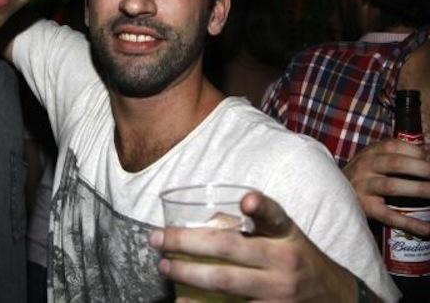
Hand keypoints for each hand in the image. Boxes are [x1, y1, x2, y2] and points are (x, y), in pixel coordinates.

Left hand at [149, 191, 358, 301]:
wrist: (336, 300)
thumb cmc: (298, 260)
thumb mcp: (287, 236)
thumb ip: (257, 223)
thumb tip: (206, 219)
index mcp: (287, 235)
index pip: (275, 215)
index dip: (260, 206)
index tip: (246, 201)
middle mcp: (285, 262)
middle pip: (230, 249)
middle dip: (187, 243)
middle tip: (157, 240)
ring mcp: (279, 293)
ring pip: (226, 282)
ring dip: (189, 275)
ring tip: (165, 268)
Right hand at [343, 138, 429, 236]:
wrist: (329, 193)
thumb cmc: (362, 175)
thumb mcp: (374, 159)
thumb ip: (398, 155)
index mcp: (369, 153)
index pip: (394, 146)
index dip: (419, 152)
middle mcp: (364, 167)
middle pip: (396, 163)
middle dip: (423, 168)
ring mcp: (363, 188)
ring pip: (392, 186)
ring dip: (420, 189)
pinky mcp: (365, 208)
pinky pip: (390, 216)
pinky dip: (411, 223)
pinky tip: (429, 228)